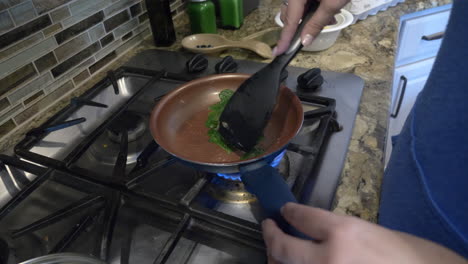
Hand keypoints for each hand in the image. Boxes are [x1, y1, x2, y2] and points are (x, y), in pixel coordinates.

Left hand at [262, 202, 467, 263]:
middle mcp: (329, 257)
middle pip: (282, 247)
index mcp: (344, 232)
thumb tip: (313, 232)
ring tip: (276, 251)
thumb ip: (339, 232)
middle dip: (270, 235)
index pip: (301, 216)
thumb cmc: (410, 256)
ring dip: (277, 259)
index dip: (289, 212)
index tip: (284, 211)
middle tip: (268, 227)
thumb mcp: (372, 232)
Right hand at [275, 0, 349, 54]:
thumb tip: (305, 41)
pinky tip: (328, 11)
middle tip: (308, 37)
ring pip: (298, 8)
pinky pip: (305, 2)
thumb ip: (317, 23)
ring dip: (308, 18)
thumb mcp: (332, 4)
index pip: (290, 20)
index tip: (278, 52)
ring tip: (328, 19)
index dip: (284, 38)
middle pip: (290, 14)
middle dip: (299, 27)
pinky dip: (313, 9)